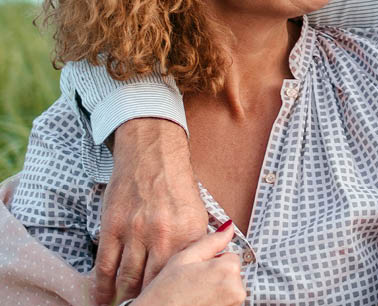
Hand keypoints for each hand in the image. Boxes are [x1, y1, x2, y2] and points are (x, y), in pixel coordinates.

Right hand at [95, 119, 207, 304]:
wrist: (153, 154)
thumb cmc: (177, 185)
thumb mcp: (198, 213)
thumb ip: (200, 243)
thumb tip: (207, 267)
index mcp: (188, 233)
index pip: (182, 276)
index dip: (175, 292)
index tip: (171, 300)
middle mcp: (162, 235)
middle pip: (153, 282)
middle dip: (150, 298)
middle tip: (149, 304)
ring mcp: (135, 232)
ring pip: (126, 278)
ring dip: (125, 296)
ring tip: (128, 305)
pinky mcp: (113, 227)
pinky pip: (105, 265)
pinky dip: (102, 286)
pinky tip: (103, 297)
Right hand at [132, 224, 245, 305]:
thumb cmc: (165, 292)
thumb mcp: (184, 258)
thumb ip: (211, 241)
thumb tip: (228, 227)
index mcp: (227, 269)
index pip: (230, 256)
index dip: (212, 261)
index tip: (196, 270)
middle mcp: (237, 289)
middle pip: (231, 273)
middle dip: (215, 275)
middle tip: (192, 283)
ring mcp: (235, 305)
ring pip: (229, 288)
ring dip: (216, 289)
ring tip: (194, 294)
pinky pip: (226, 301)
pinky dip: (216, 301)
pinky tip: (198, 303)